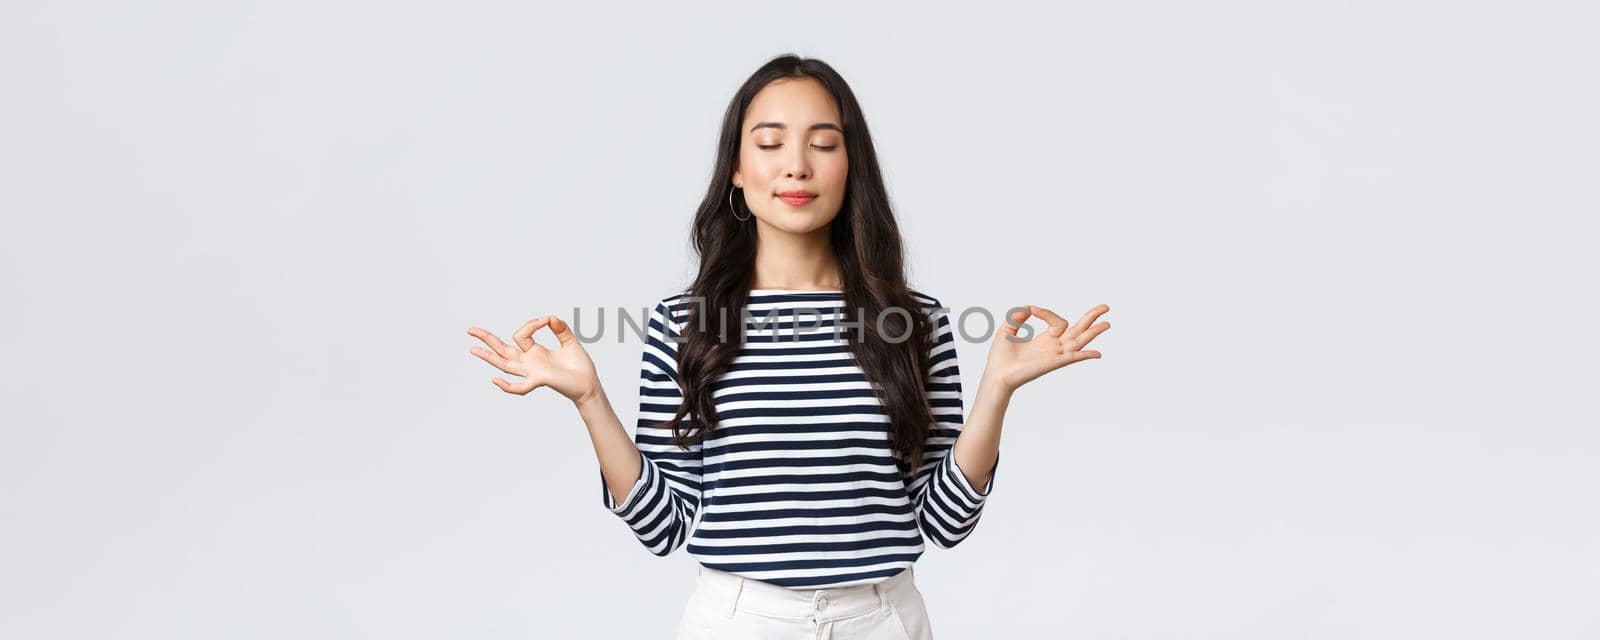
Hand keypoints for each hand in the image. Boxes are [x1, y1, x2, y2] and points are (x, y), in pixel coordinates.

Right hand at [467, 315, 600, 403]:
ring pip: (505, 364)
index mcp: (535, 352)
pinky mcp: (540, 381)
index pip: (521, 335)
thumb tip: (549, 316)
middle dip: (487, 339)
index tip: (546, 320)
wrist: (590, 385)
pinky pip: (520, 387)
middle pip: (502, 349)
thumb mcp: (570, 342)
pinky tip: (495, 379)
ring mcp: (532, 372)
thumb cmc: (580, 366)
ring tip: (472, 349)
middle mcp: (529, 363)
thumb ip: (560, 328)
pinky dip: (507, 385)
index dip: (530, 324)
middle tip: (470, 330)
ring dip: (488, 357)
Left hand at [981, 303, 1109, 392]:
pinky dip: (1084, 355)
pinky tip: (1097, 353)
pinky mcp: (1052, 363)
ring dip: (1094, 332)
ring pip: (1079, 341)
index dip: (1047, 312)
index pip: (1058, 321)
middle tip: (1106, 307)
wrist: (996, 374)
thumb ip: (1018, 316)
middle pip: (1078, 330)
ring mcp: (1055, 356)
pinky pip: (1072, 357)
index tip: (1032, 310)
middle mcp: (1054, 348)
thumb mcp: (1007, 329)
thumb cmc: (1000, 357)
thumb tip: (1029, 307)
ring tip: (1108, 323)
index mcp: (1045, 341)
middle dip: (1091, 318)